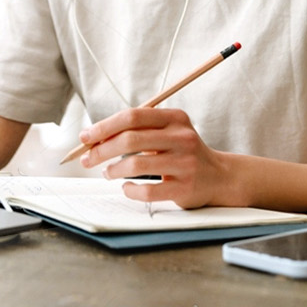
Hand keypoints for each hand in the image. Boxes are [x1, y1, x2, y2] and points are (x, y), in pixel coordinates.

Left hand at [77, 107, 239, 208]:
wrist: (220, 177)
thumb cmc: (182, 152)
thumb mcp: (167, 132)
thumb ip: (136, 130)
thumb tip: (92, 139)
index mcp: (175, 119)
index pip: (132, 116)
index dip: (103, 126)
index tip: (85, 137)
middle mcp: (183, 138)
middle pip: (130, 140)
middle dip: (101, 150)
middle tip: (88, 159)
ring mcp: (186, 164)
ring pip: (135, 165)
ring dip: (113, 170)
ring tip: (107, 173)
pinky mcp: (185, 188)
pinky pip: (147, 190)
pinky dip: (130, 190)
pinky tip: (126, 188)